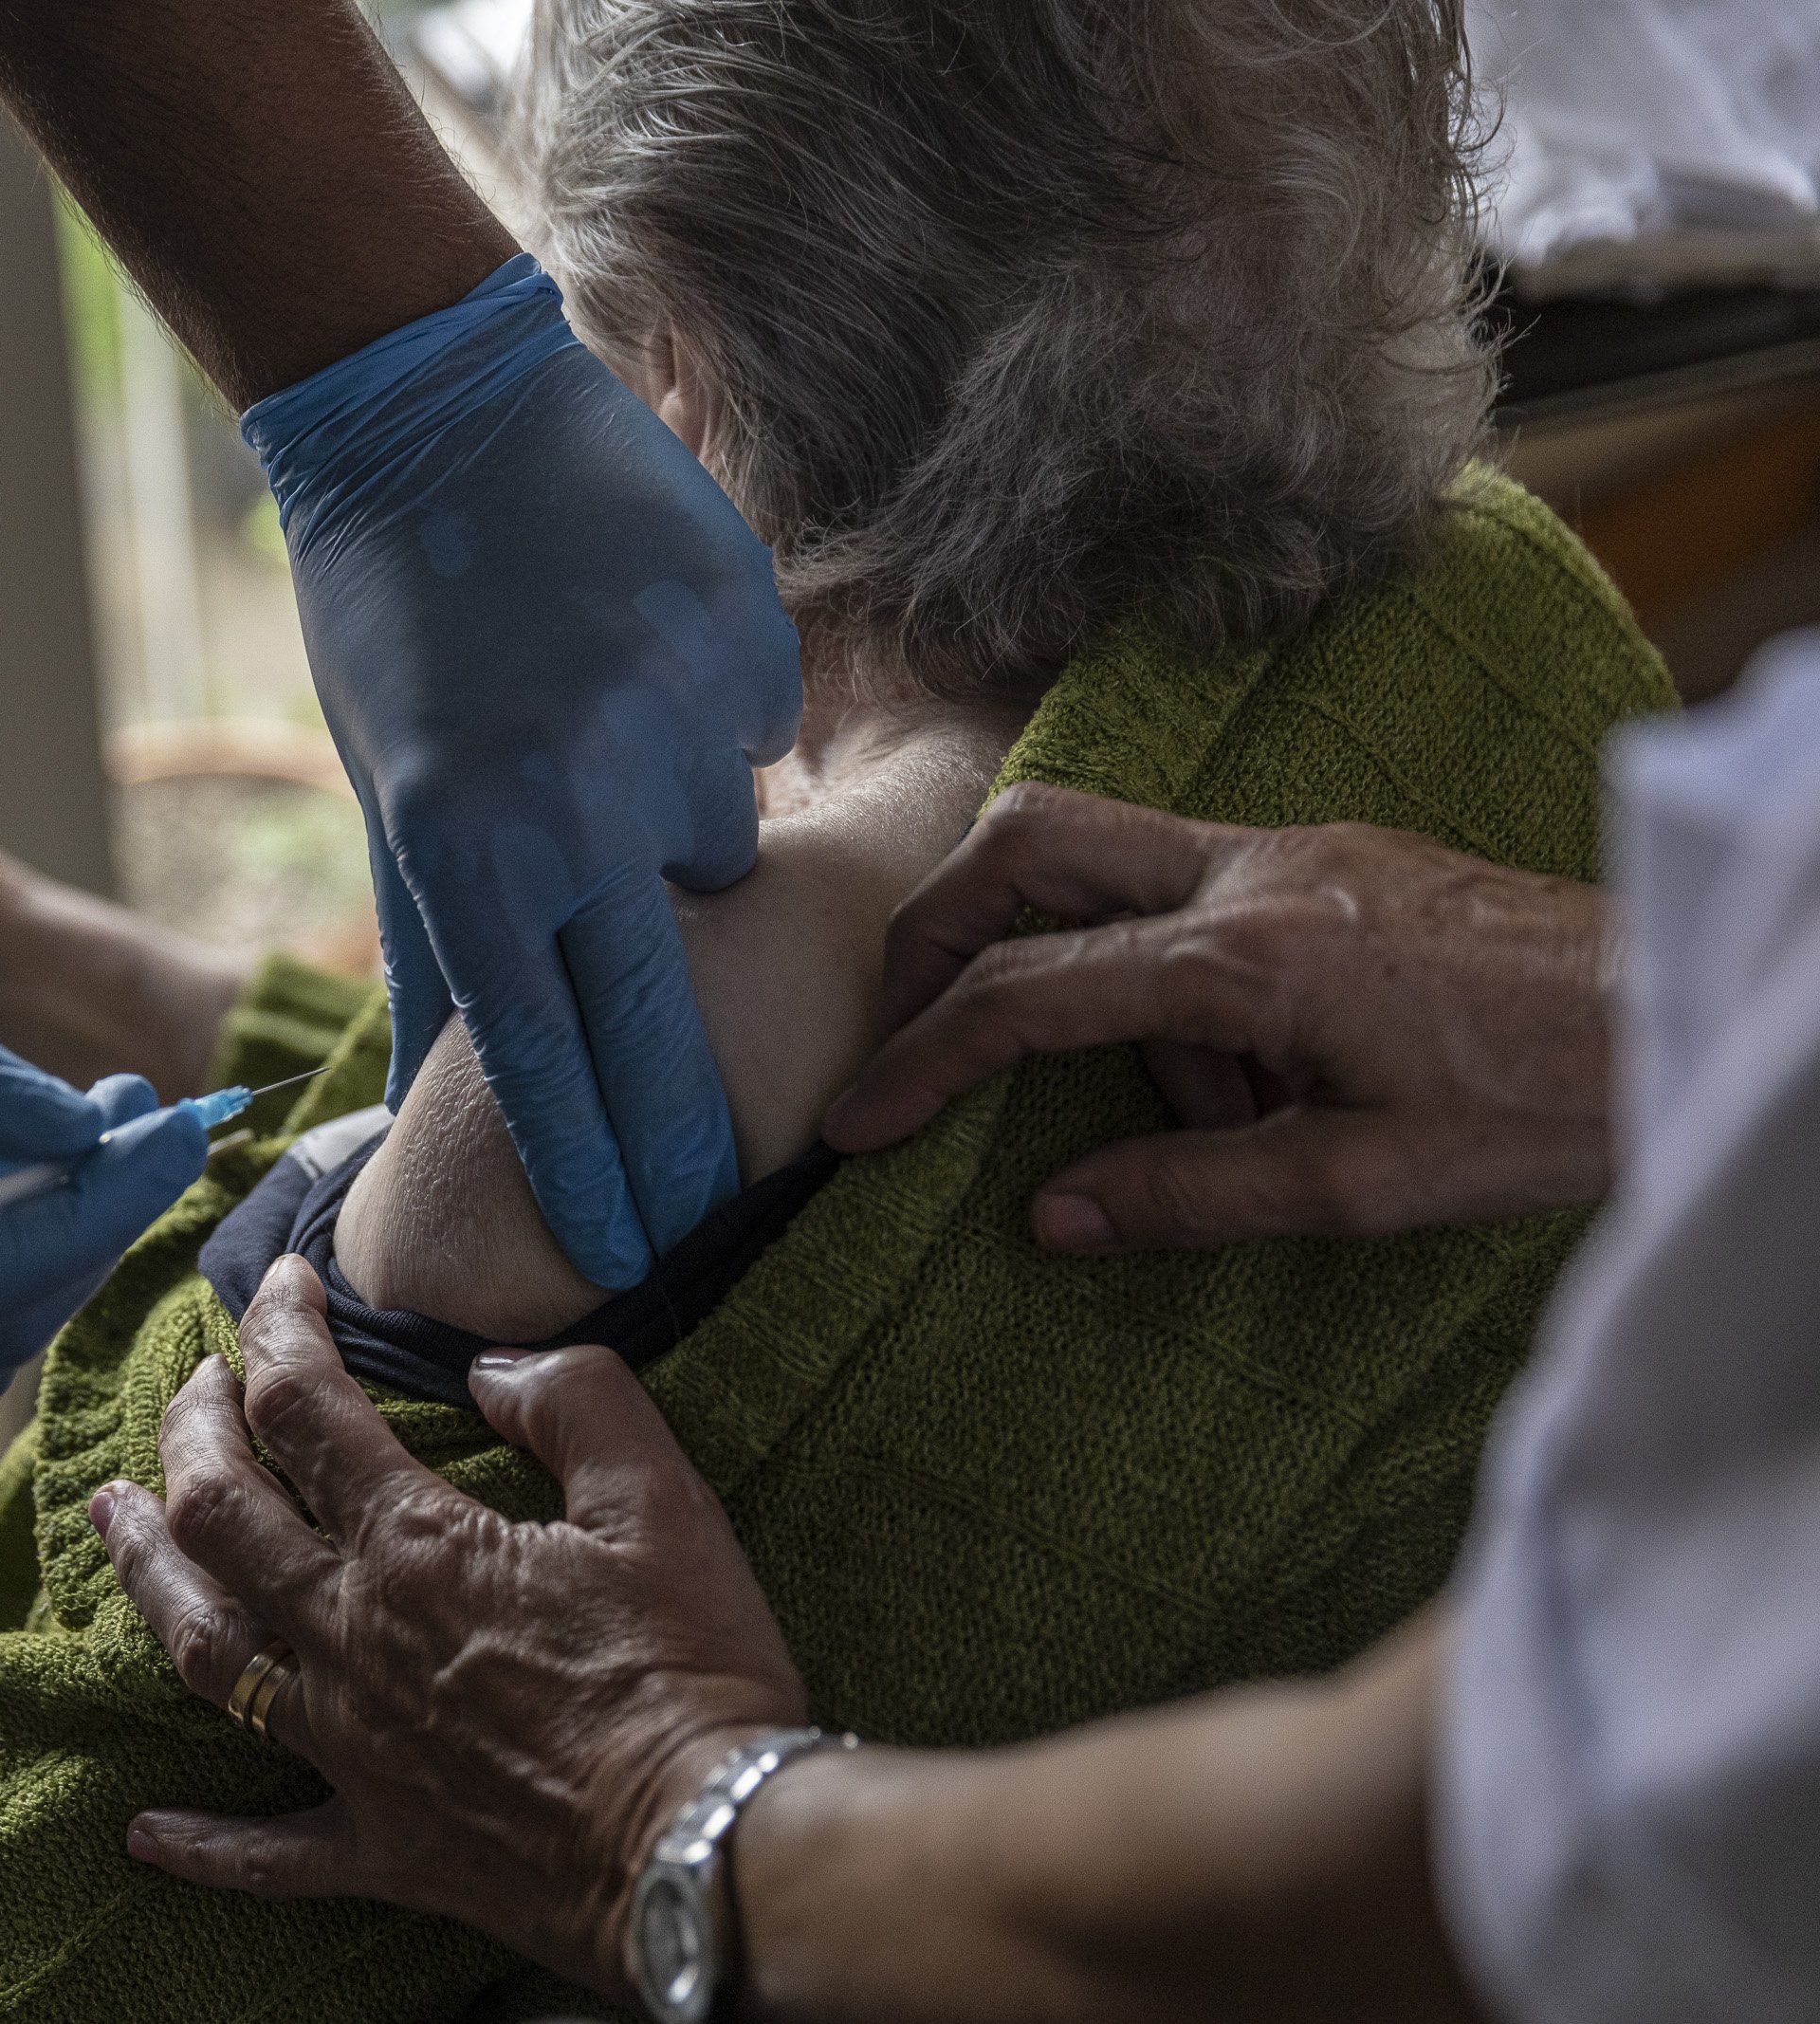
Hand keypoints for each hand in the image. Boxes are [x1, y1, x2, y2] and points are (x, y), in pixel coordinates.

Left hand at [88, 1258, 804, 1998]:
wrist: (708, 1852)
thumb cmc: (692, 1672)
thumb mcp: (661, 1500)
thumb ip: (574, 1402)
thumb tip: (491, 1369)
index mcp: (414, 1544)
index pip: (302, 1409)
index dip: (276, 1331)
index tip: (277, 1284)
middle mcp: (351, 1638)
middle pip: (219, 1516)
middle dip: (189, 1433)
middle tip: (190, 1387)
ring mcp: (351, 1750)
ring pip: (205, 1651)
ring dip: (145, 1575)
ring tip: (110, 1520)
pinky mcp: (381, 1847)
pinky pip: (266, 1852)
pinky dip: (202, 1843)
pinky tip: (145, 1829)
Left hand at [242, 258, 801, 1288]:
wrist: (435, 414)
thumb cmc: (391, 623)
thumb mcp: (388, 793)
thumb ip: (430, 942)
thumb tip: (432, 1087)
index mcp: (464, 845)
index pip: (540, 1058)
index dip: (590, 1169)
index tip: (628, 1250)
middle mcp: (577, 797)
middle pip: (657, 1016)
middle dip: (689, 1133)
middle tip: (719, 1209)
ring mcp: (673, 715)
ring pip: (721, 851)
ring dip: (679, 840)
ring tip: (603, 745)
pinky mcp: (742, 638)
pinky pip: (755, 737)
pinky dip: (713, 729)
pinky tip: (642, 657)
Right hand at [822, 785, 1615, 1250]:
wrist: (1690, 1004)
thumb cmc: (1551, 1102)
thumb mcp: (1367, 1184)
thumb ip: (1194, 1193)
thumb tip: (1051, 1214)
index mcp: (1247, 956)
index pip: (1027, 992)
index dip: (919, 1060)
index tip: (853, 1124)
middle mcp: (1251, 869)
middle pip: (1026, 846)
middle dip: (936, 935)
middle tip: (904, 1035)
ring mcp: (1291, 846)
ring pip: (1098, 853)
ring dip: (1069, 965)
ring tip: (1158, 1111)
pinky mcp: (1328, 854)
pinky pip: (1188, 889)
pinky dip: (1159, 973)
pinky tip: (1234, 1079)